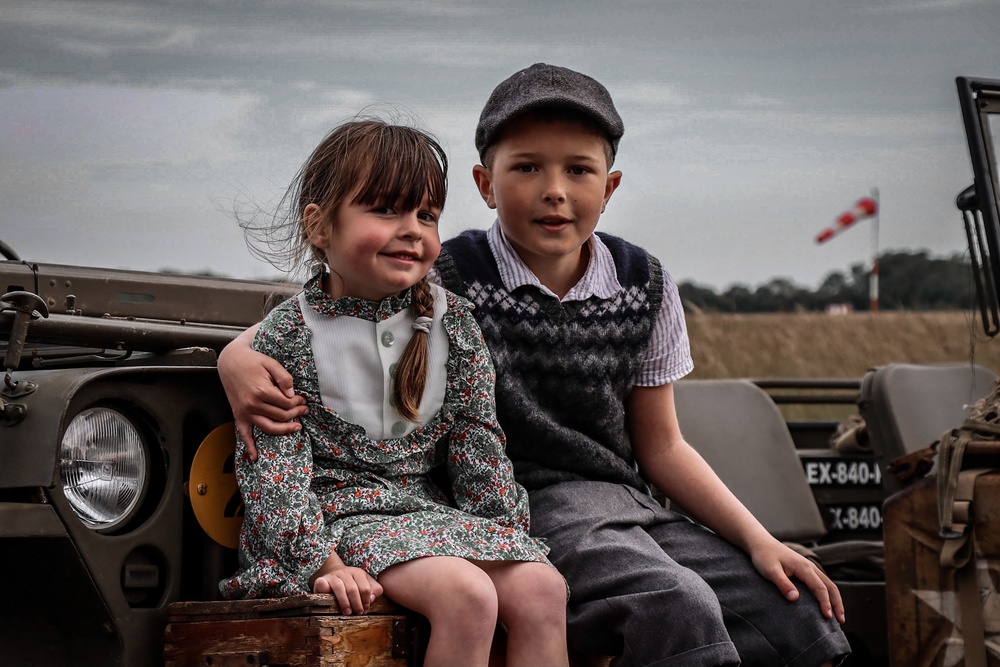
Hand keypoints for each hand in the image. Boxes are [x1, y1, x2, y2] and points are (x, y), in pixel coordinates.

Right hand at [218, 328, 306, 459]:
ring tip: (297, 427)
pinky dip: (249, 447)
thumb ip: (284, 378)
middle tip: (304, 409)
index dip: (299, 403)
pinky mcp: (239, 415)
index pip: (287, 403)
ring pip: (269, 427)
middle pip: (281, 416)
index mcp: (262, 391)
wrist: (230, 361)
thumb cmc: (252, 361)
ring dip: (285, 429)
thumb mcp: (271, 363)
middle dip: (296, 414)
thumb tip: (292, 395)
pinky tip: (255, 457)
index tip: (304, 400)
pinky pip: (244, 434)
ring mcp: (245, 412)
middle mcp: (253, 404)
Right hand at [312, 566, 382, 615]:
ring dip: (344, 602)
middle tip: (358, 613)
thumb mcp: (366, 585)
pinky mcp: (321, 580)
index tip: (365, 609)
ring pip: (340, 588)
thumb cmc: (352, 585)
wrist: (333, 576)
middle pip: (353, 589)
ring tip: (347, 612)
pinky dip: (326, 592)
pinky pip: (323, 585)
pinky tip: (330, 602)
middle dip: (356, 604)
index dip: (366, 601)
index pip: (365, 588)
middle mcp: (346, 572)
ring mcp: (333, 576)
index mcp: (358, 573)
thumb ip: (374, 591)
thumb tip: (371, 599)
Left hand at [749, 537, 845, 623]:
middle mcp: (810, 567)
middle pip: (830, 586)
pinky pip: (821, 583)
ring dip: (835, 600)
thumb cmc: (764, 557)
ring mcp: (809, 568)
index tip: (828, 617)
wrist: (761, 543)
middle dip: (837, 604)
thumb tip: (795, 598)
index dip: (825, 603)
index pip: (820, 587)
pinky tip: (826, 603)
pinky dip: (828, 594)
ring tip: (838, 616)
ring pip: (828, 584)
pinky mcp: (805, 570)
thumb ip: (783, 584)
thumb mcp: (770, 571)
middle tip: (841, 621)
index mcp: (803, 567)